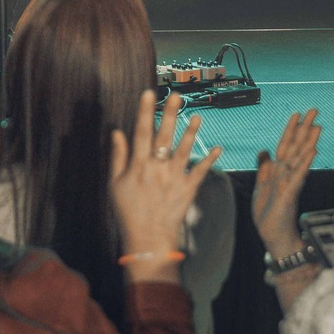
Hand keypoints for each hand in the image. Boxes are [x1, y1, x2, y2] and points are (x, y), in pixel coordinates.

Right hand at [108, 90, 220, 282]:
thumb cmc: (128, 211)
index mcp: (138, 165)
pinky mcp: (187, 190)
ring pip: (184, 150)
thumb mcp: (115, 184)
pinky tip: (218, 148)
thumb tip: (117, 131)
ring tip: (198, 116)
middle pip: (164, 136)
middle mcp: (157, 169)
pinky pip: (200, 172)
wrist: (147, 240)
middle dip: (170, 114)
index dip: (145, 111)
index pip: (141, 132)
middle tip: (176, 95)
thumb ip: (118, 156)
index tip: (149, 93)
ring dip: (191, 133)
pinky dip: (209, 160)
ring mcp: (174, 179)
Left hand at [252, 109, 320, 258]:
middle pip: (296, 146)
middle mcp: (287, 174)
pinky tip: (312, 151)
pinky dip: (305, 162)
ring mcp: (290, 182)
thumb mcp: (261, 187)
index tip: (297, 114)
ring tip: (317, 126)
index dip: (290, 129)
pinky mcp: (291, 193)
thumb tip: (264, 151)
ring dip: (309, 141)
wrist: (273, 236)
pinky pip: (299, 175)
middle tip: (314, 110)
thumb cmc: (269, 214)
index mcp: (278, 171)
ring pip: (300, 157)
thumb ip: (264, 169)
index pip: (285, 145)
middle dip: (304, 128)